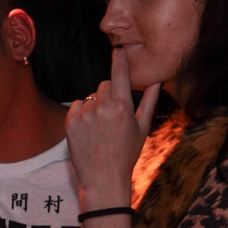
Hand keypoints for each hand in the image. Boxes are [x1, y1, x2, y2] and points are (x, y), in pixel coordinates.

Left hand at [65, 48, 159, 203]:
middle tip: (114, 117)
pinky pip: (77, 105)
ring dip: (96, 106)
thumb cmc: (126, 154)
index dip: (119, 59)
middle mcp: (102, 107)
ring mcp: (85, 114)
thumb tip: (157, 80)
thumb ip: (149, 101)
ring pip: (91, 97)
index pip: (119, 74)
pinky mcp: (70, 122)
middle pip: (105, 85)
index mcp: (122, 107)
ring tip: (101, 129)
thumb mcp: (142, 127)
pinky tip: (89, 131)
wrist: (103, 178)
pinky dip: (82, 114)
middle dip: (110, 94)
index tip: (118, 48)